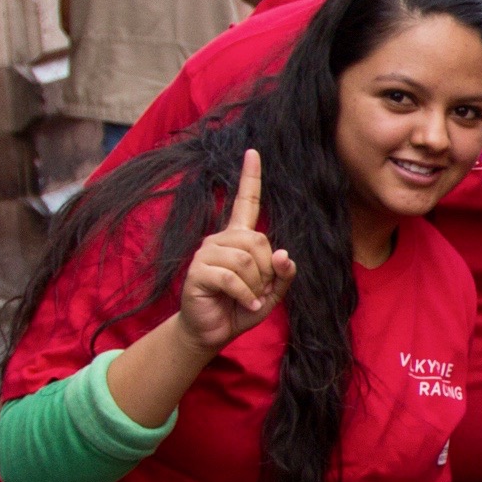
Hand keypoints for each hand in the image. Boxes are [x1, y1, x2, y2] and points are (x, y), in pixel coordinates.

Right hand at [176, 150, 295, 352]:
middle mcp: (221, 239)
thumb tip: (284, 253)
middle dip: (268, 270)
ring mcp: (206, 253)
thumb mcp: (273, 291)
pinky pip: (232, 278)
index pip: (245, 202)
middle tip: (258, 288)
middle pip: (259, 241)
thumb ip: (284, 273)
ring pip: (247, 260)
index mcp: (239, 238)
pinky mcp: (198, 271)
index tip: (253, 152)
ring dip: (256, 285)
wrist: (214, 330)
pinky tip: (245, 304)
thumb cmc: (242, 306)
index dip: (250, 178)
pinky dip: (245, 295)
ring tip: (248, 297)